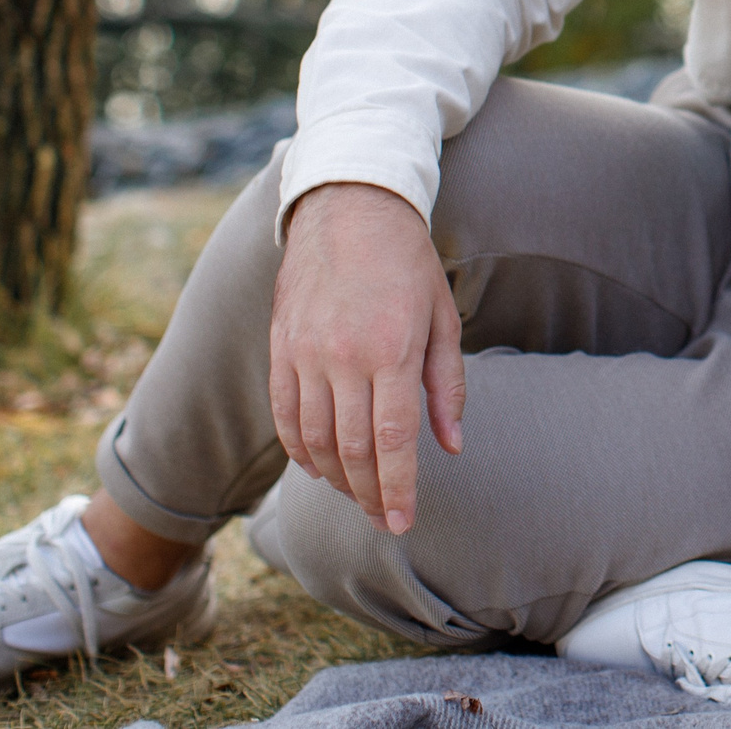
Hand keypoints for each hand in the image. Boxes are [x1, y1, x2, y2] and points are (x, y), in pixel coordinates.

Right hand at [268, 182, 464, 535]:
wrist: (348, 209)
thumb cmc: (407, 263)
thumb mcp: (443, 317)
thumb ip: (447, 385)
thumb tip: (450, 446)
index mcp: (391, 349)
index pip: (392, 441)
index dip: (398, 489)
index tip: (405, 522)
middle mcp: (342, 357)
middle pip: (352, 450)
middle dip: (370, 496)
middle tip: (387, 521)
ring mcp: (304, 354)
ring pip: (314, 440)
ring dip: (336, 479)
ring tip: (360, 496)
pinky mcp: (279, 348)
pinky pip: (285, 415)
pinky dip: (300, 451)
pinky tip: (319, 468)